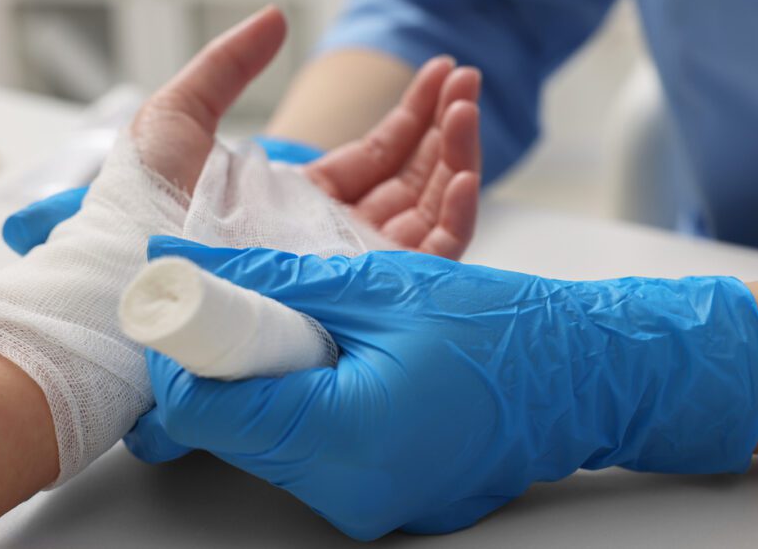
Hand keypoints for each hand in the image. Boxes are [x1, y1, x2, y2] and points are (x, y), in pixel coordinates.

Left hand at [3, 9, 480, 259]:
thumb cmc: (141, 201)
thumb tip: (275, 17)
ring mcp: (350, 266)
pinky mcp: (360, 293)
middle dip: (445, 126)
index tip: (442, 71)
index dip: (413, 112)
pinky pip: (426, 258)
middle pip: (410, 180)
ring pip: (427, 212)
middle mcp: (334, 235)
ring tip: (469, 104)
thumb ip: (227, 65)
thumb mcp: (179, 115)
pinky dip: (455, 217)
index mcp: (303, 199)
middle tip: (467, 78)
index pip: (376, 156)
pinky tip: (464, 170)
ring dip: (457, 157)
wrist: (131, 267)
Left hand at [137, 236, 757, 539]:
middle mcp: (343, 489)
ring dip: (262, 377)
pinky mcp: (370, 497)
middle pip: (228, 426)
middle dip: (220, 359)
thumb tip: (184, 256)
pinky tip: (333, 360)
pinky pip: (303, 451)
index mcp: (341, 435)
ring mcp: (359, 503)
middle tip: (243, 301)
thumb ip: (267, 274)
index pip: (203, 410)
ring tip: (303, 325)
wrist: (579, 377)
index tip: (182, 302)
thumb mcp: (377, 284)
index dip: (178, 350)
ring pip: (261, 438)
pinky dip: (299, 400)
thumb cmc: (501, 331)